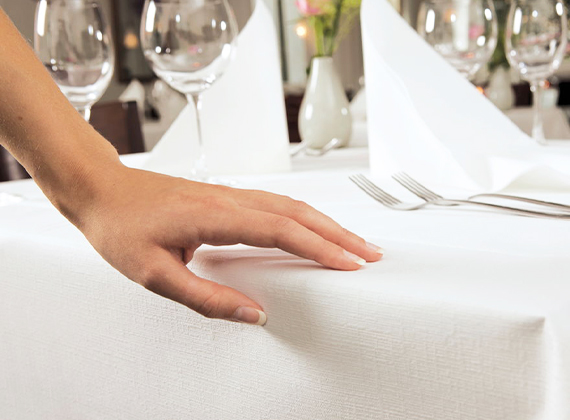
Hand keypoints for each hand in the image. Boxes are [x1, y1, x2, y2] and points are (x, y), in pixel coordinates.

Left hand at [77, 166, 383, 324]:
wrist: (99, 189)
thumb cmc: (121, 227)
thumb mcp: (155, 274)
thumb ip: (206, 297)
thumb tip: (253, 313)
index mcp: (217, 217)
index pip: (283, 232)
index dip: (321, 248)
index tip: (350, 264)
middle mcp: (230, 200)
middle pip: (298, 214)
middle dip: (338, 234)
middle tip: (369, 254)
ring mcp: (229, 195)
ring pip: (290, 206)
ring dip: (325, 224)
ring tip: (351, 242)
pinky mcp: (225, 197)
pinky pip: (275, 204)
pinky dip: (303, 218)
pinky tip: (310, 228)